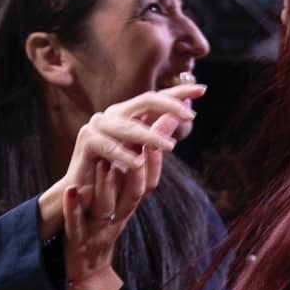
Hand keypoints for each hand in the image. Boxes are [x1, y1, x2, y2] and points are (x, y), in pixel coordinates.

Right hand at [37, 83, 202, 239]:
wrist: (88, 200)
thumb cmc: (117, 180)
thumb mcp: (145, 159)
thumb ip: (159, 137)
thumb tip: (178, 116)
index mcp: (130, 115)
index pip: (158, 99)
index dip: (179, 92)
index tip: (202, 90)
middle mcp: (115, 114)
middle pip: (146, 100)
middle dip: (171, 104)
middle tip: (190, 116)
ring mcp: (99, 124)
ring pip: (129, 125)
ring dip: (150, 137)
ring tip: (169, 148)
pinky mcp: (86, 140)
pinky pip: (108, 145)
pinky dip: (123, 155)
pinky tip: (136, 163)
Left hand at [62, 155, 157, 289]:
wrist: (87, 272)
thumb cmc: (104, 230)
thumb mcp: (122, 205)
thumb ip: (132, 177)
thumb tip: (147, 146)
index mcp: (128, 209)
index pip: (148, 186)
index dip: (154, 164)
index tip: (156, 139)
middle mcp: (117, 219)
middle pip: (133, 196)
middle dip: (138, 170)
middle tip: (139, 144)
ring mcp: (98, 230)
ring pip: (105, 207)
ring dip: (106, 186)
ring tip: (104, 162)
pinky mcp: (76, 240)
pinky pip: (75, 223)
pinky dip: (73, 208)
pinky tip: (70, 190)